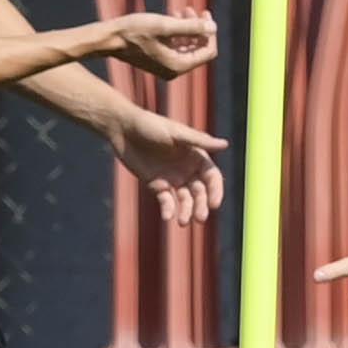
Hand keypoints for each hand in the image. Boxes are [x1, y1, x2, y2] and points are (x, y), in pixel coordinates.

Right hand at [89, 7, 221, 81]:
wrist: (109, 39)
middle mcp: (173, 69)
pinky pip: (174, 46)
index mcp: (178, 66)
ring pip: (186, 45)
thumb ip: (190, 27)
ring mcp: (165, 65)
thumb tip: (213, 27)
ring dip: (187, 27)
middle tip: (191, 9)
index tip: (205, 14)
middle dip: (198, 28)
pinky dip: (176, 31)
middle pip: (197, 48)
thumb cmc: (134, 32)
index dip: (210, 32)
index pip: (208, 52)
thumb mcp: (164, 26)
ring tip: (181, 10)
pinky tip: (171, 16)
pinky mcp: (157, 59)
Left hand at [113, 103, 226, 225]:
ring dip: (187, 212)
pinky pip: (166, 201)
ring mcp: (172, 179)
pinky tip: (167, 217)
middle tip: (200, 218)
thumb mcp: (176, 133)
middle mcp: (187, 169)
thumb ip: (199, 141)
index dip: (216, 191)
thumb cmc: (151, 125)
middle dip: (201, 206)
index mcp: (196, 156)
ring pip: (185, 200)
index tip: (214, 204)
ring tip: (183, 222)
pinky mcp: (156, 185)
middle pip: (200, 192)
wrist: (122, 129)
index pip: (212, 177)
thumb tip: (225, 144)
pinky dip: (168, 210)